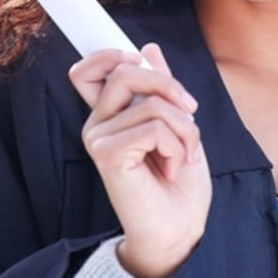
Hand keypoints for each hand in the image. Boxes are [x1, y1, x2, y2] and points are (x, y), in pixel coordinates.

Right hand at [69, 44, 211, 277]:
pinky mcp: (108, 155)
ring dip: (184, 127)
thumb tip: (148, 48)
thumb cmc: (178, 182)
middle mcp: (96, 124)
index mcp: (109, 115)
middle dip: (168, 84)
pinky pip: (154, 127)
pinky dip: (177, 145)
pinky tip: (173, 167)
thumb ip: (160, 88)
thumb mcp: (177, 124)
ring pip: (151, 103)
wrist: (180, 228)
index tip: (139, 59)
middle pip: (123, 71)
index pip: (87, 70)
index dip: (109, 54)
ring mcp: (98, 139)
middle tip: (190, 110)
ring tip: (184, 153)